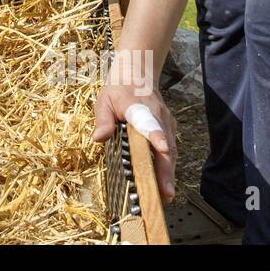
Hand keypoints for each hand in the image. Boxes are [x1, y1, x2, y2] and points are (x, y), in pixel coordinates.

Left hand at [91, 81, 177, 202]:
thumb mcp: (104, 100)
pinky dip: (168, 169)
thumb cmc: (118, 89)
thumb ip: (103, 119)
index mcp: (140, 107)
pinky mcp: (169, 130)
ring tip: (165, 197)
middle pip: (166, 145)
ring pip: (171, 152)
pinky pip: (170, 151)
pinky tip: (163, 186)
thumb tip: (98, 138)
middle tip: (165, 193)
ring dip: (169, 174)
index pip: (149, 122)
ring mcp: (167, 123)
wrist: (137, 74)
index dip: (156, 136)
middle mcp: (158, 116)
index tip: (162, 148)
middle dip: (166, 171)